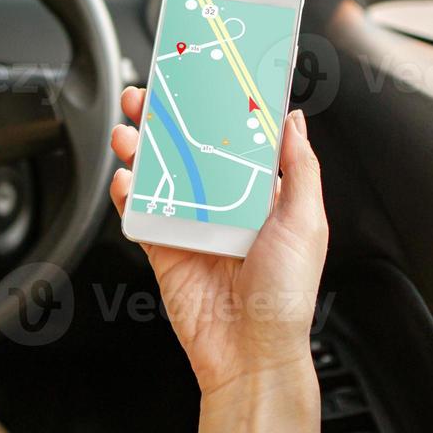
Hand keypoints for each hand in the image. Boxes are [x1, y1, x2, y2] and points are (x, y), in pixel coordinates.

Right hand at [109, 86, 328, 396]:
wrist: (252, 354)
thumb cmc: (287, 297)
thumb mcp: (307, 222)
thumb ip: (300, 167)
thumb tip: (294, 120)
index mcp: (262, 195)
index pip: (235, 138)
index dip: (217, 107)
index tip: (201, 78)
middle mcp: (225, 205)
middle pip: (188, 149)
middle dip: (166, 119)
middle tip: (148, 95)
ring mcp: (191, 225)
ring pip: (159, 174)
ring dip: (140, 147)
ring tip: (128, 130)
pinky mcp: (164, 249)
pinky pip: (141, 213)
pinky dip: (128, 192)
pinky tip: (125, 177)